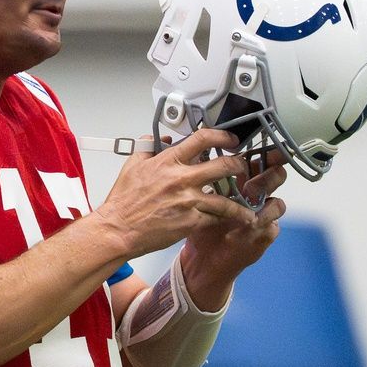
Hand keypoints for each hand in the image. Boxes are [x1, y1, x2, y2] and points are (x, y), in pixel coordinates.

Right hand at [93, 129, 253, 256]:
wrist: (118, 230)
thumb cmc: (123, 202)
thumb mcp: (132, 165)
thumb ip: (148, 148)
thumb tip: (160, 139)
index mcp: (168, 162)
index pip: (202, 139)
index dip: (223, 136)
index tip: (231, 139)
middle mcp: (182, 179)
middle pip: (224, 166)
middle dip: (239, 165)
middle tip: (243, 167)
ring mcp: (188, 201)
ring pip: (226, 198)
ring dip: (240, 200)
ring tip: (247, 203)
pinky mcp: (191, 222)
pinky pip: (216, 218)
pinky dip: (225, 219)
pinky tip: (234, 220)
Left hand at [180, 160, 286, 308]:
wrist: (203, 260)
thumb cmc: (199, 227)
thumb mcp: (196, 197)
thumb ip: (199, 174)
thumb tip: (191, 150)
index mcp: (240, 183)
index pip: (256, 162)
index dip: (262, 151)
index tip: (263, 143)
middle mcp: (255, 197)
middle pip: (274, 175)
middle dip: (271, 169)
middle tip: (264, 165)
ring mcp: (262, 215)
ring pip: (278, 199)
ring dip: (269, 196)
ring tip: (254, 192)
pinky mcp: (264, 233)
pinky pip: (273, 224)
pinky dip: (265, 220)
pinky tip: (254, 220)